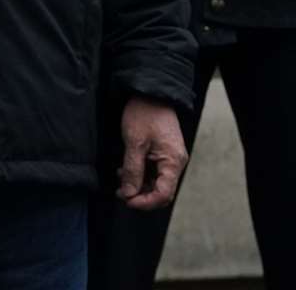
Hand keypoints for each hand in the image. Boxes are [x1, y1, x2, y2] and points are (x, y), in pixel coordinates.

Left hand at [117, 96, 186, 210]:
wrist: (151, 93)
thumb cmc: (144, 114)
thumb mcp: (134, 143)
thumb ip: (132, 170)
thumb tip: (129, 194)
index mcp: (173, 162)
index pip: (164, 194)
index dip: (145, 202)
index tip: (127, 201)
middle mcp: (175, 163)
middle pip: (161, 191)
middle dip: (141, 195)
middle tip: (120, 193)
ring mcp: (170, 158)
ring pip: (156, 182)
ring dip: (138, 185)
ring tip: (120, 181)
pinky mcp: (162, 153)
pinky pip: (154, 172)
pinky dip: (140, 175)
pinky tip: (124, 171)